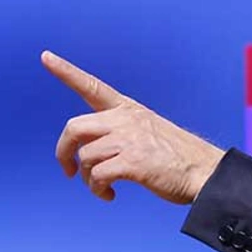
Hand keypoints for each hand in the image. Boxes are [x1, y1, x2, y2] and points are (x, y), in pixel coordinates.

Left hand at [43, 51, 224, 203]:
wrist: (205, 172)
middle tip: (68, 171)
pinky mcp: (133, 162)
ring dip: (87, 179)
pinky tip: (109, 195)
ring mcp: (128, 139)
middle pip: (74, 128)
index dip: (66, 71)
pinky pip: (97, 176)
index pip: (91, 86)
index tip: (45, 56)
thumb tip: (87, 154)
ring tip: (102, 188)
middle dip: (63, 152)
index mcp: (128, 109)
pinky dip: (98, 190)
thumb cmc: (175, 157)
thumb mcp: (146, 131)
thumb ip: (118, 133)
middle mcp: (125, 119)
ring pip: (85, 157)